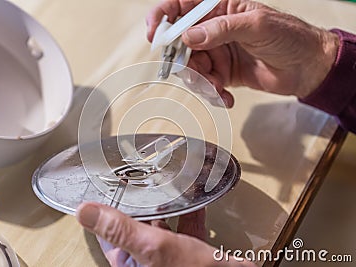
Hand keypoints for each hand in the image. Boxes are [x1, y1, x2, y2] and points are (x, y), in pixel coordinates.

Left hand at [76, 202, 255, 266]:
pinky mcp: (191, 255)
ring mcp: (171, 258)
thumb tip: (85, 212)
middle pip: (136, 228)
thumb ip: (120, 229)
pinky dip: (190, 214)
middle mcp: (148, 261)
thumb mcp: (153, 247)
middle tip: (133, 183)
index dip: (104, 212)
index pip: (108, 235)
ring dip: (163, 208)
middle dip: (136, 205)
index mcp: (131, 263)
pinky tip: (194, 201)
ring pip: (161, 228)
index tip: (103, 191)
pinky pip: (187, 230)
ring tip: (162, 187)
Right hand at [146, 0, 338, 106]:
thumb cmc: (288, 36)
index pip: (182, 6)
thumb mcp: (255, 25)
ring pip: (192, 67)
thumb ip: (220, 30)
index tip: (155, 33)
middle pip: (181, 43)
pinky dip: (212, 94)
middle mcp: (214, 29)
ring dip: (201, 81)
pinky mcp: (223, 73)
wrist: (307, 67)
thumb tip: (189, 37)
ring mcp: (217, 52)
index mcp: (220, 7)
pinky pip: (206, 84)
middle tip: (195, 72)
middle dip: (183, 60)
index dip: (164, 17)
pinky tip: (226, 97)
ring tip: (218, 87)